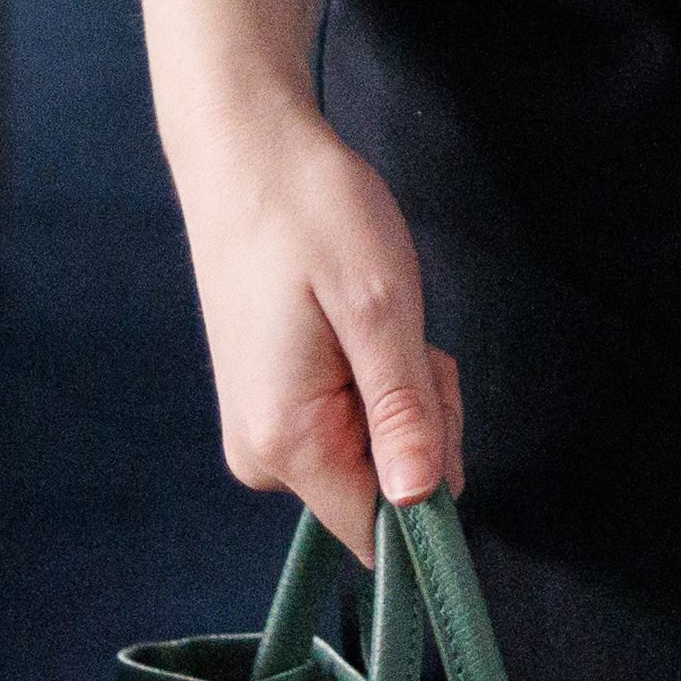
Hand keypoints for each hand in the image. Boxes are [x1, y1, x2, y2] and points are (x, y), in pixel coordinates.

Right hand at [170, 90, 462, 527]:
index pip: (377, 530)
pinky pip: (348, 423)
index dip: (431, 491)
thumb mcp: (380, 306)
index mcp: (286, 440)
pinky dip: (376, 380)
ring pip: (372, 453)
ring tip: (376, 315)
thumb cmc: (311, 212)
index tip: (436, 407)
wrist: (245, 150)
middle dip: (424, 422)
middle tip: (409, 336)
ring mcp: (262, 430)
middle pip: (383, 489)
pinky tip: (359, 323)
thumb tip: (421, 502)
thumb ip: (404, 411)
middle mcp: (263, 455)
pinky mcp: (270, 403)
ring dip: (403, 394)